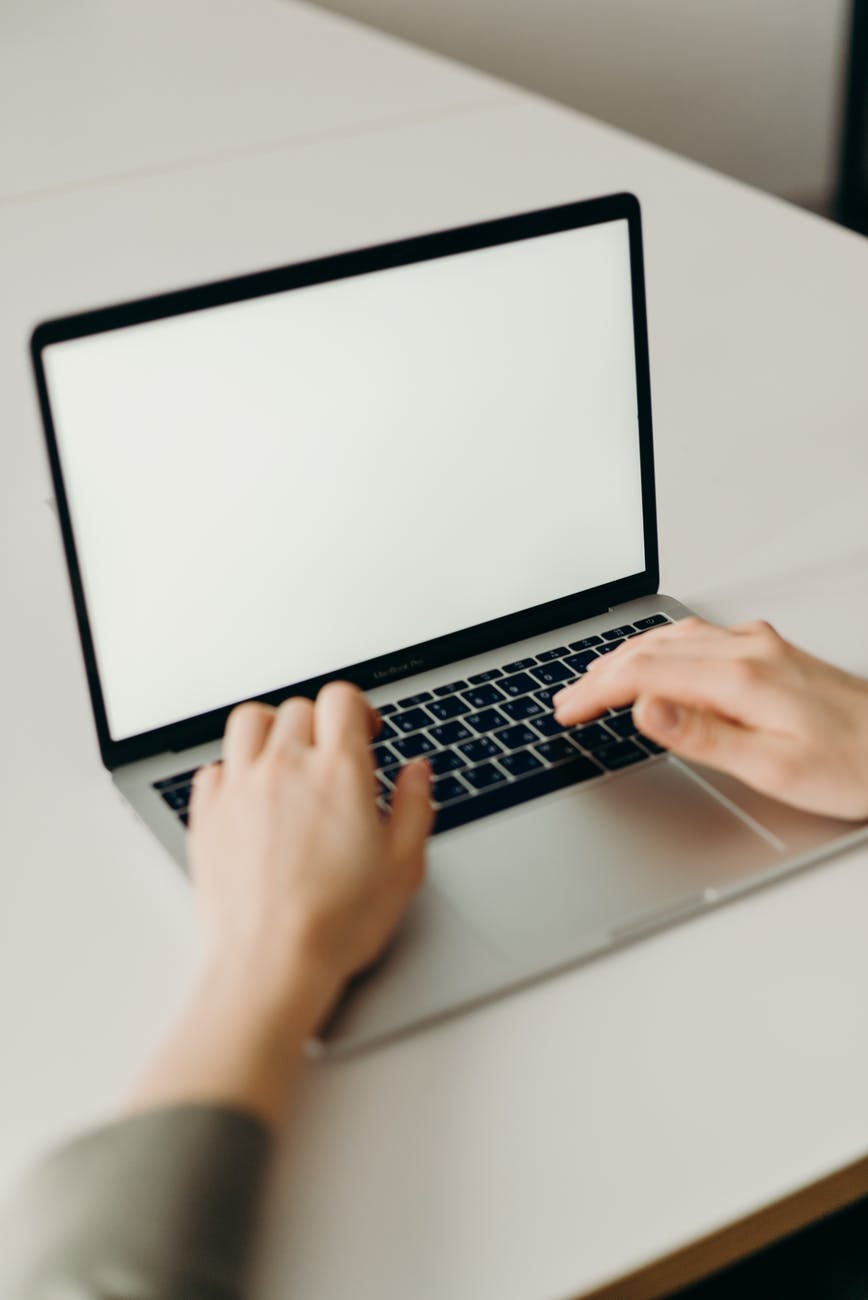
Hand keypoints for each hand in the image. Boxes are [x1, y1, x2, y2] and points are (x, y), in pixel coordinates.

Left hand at [188, 682, 432, 1032]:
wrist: (272, 964)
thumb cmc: (337, 923)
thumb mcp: (403, 866)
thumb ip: (414, 807)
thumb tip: (417, 773)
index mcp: (338, 772)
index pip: (341, 698)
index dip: (357, 708)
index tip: (364, 731)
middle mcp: (286, 768)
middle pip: (297, 708)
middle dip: (319, 723)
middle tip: (331, 754)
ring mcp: (241, 789)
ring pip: (249, 722)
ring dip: (271, 729)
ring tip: (286, 756)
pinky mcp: (208, 816)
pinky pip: (214, 768)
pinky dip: (232, 770)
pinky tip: (250, 794)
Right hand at [553, 617, 867, 820]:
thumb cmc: (855, 765)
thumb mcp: (775, 769)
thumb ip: (704, 736)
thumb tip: (645, 710)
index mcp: (742, 678)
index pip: (644, 674)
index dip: (597, 692)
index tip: (567, 711)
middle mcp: (749, 650)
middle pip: (652, 649)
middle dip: (600, 673)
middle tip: (567, 700)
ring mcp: (761, 646)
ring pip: (673, 636)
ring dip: (627, 655)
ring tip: (595, 679)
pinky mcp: (772, 652)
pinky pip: (698, 637)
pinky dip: (660, 647)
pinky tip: (657, 658)